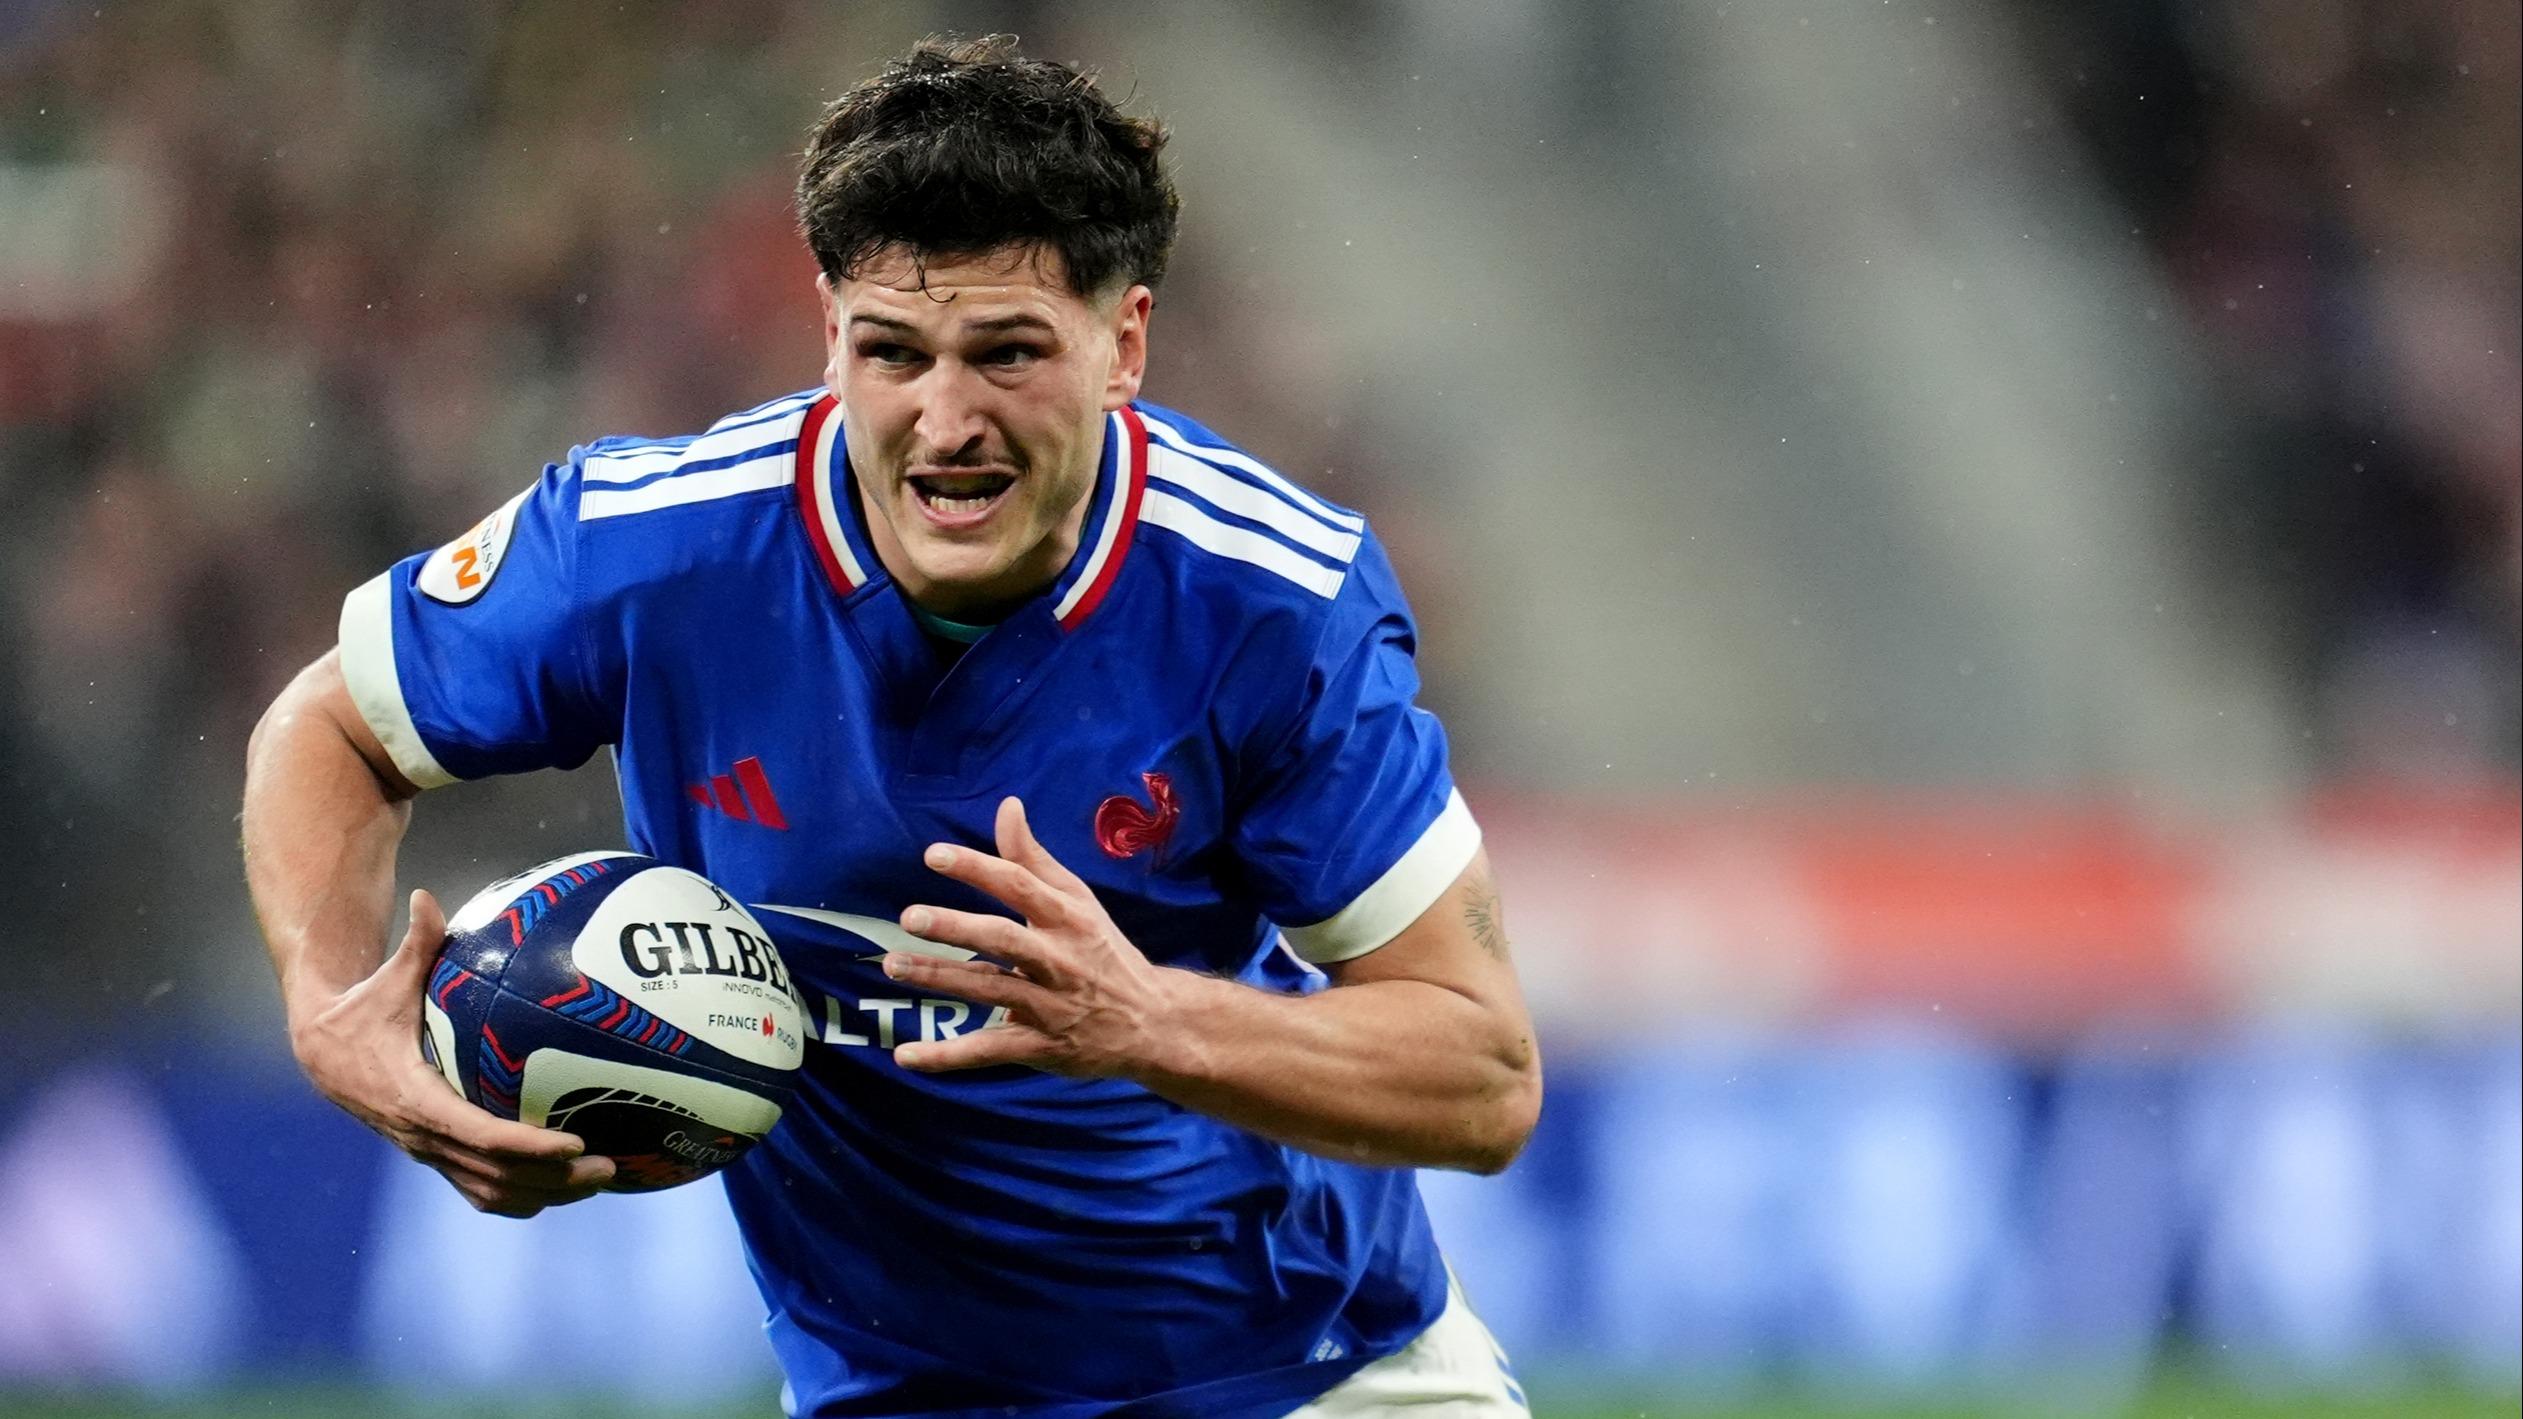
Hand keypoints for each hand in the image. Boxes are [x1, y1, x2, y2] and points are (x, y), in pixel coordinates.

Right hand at [289, 889, 614, 1216]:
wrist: (320, 1053)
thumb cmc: (362, 1010)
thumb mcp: (385, 979)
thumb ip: (414, 943)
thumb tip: (426, 894)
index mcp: (415, 1100)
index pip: (481, 1137)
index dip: (530, 1147)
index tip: (576, 1143)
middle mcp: (422, 1137)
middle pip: (497, 1178)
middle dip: (554, 1180)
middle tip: (610, 1168)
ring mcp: (427, 1153)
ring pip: (492, 1193)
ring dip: (547, 1194)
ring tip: (602, 1180)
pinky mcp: (433, 1156)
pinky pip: (481, 1190)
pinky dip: (524, 1195)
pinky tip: (566, 1181)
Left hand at [886, 798, 1193, 1077]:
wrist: (1152, 1022)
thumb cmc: (1103, 952)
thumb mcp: (1078, 902)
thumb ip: (1034, 858)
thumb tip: (1007, 806)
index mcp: (1068, 918)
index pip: (1019, 886)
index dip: (976, 868)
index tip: (933, 855)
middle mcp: (1059, 959)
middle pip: (1003, 938)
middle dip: (955, 927)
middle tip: (909, 918)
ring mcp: (1050, 1005)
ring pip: (990, 990)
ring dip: (940, 978)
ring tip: (894, 965)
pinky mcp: (1041, 1046)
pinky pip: (989, 1051)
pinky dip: (948, 1056)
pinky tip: (907, 1055)